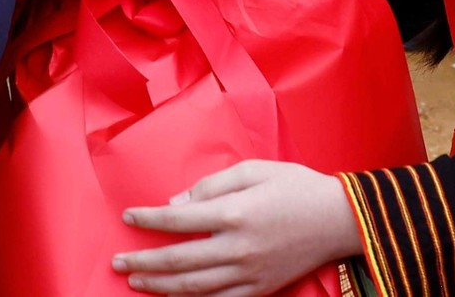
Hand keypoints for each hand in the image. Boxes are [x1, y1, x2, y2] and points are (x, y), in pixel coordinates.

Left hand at [115, 161, 360, 295]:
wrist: (338, 219)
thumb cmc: (295, 186)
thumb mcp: (254, 169)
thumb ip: (211, 185)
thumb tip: (175, 204)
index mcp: (235, 212)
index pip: (179, 220)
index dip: (148, 220)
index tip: (127, 217)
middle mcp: (238, 247)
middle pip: (179, 260)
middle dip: (144, 261)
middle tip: (117, 262)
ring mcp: (249, 273)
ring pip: (194, 287)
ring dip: (160, 285)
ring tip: (136, 282)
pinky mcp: (260, 289)